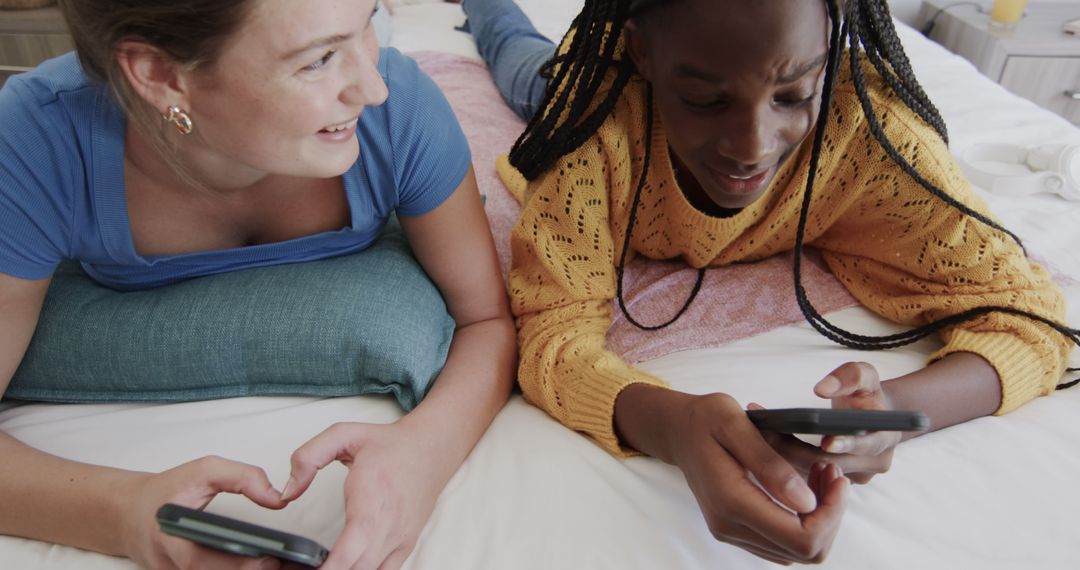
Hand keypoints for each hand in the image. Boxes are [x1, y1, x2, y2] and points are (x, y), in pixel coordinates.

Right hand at [122, 456, 290, 568]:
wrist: (130, 513)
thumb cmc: (166, 491)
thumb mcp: (203, 471)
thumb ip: (243, 477)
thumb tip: (276, 499)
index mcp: (168, 536)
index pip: (198, 561)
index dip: (234, 564)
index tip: (266, 558)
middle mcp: (168, 564)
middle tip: (278, 561)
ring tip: (273, 563)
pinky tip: (254, 565)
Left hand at [281, 422, 443, 569]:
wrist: (431, 448)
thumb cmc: (390, 445)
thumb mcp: (343, 435)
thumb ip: (308, 458)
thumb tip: (287, 491)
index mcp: (371, 499)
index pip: (352, 549)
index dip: (331, 568)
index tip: (312, 569)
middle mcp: (389, 525)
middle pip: (358, 569)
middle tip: (302, 567)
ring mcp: (400, 539)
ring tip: (323, 565)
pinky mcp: (406, 545)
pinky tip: (347, 567)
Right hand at [669, 393, 848, 564]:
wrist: (677, 430)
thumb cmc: (706, 419)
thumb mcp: (737, 425)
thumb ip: (770, 465)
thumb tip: (807, 503)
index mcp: (732, 501)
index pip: (801, 538)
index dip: (831, 514)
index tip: (836, 476)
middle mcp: (730, 526)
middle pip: (804, 551)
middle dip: (831, 514)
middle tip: (831, 471)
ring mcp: (731, 532)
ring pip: (797, 551)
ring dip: (819, 518)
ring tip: (819, 475)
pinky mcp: (736, 530)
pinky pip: (782, 543)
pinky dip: (803, 521)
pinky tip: (803, 489)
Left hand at [757, 361, 900, 483]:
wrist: (873, 416)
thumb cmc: (867, 393)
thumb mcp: (866, 375)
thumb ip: (849, 376)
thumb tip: (822, 389)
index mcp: (883, 438)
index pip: (865, 446)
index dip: (845, 444)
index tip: (825, 439)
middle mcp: (870, 464)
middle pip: (829, 462)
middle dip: (795, 447)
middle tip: (764, 429)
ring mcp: (852, 477)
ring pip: (812, 472)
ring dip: (782, 455)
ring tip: (756, 432)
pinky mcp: (834, 483)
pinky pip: (806, 474)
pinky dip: (784, 461)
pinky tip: (760, 444)